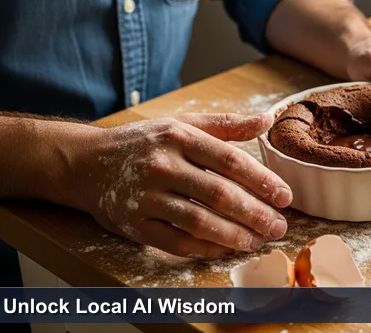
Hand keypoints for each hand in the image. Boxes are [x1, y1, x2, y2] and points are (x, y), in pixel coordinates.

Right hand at [72, 113, 290, 258]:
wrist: (86, 162)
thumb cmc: (143, 143)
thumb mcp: (182, 124)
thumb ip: (226, 124)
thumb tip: (267, 120)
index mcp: (179, 137)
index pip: (230, 160)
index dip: (262, 180)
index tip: (285, 197)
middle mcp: (162, 165)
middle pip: (219, 193)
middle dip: (254, 213)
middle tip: (278, 226)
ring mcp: (146, 196)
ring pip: (198, 221)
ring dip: (233, 235)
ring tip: (256, 240)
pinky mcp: (133, 224)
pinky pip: (175, 242)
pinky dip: (204, 248)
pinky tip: (225, 249)